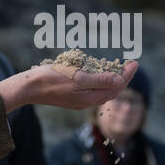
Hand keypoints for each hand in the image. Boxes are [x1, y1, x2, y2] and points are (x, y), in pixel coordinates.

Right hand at [0, 61, 138, 112]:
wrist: (29, 88)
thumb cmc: (51, 79)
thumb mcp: (78, 77)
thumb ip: (100, 79)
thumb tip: (120, 80)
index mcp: (90, 97)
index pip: (116, 86)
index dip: (127, 74)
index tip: (135, 62)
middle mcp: (87, 101)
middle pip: (112, 90)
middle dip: (123, 77)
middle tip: (131, 64)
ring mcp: (80, 100)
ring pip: (103, 91)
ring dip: (113, 79)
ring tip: (120, 68)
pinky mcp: (73, 97)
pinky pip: (93, 90)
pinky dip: (101, 81)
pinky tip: (100, 73)